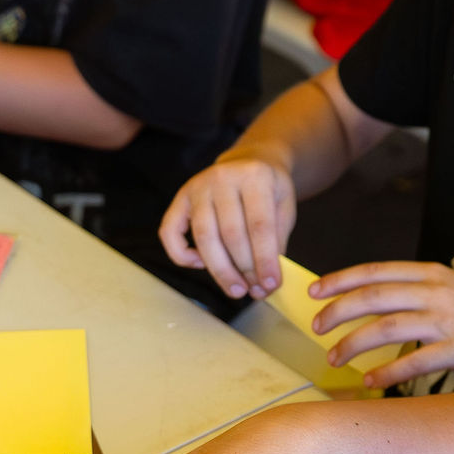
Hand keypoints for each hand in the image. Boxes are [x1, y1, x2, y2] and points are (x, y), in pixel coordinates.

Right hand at [158, 154, 294, 299]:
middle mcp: (222, 178)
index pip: (259, 225)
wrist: (249, 162)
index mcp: (254, 176)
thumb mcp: (284, 208)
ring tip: (236, 289)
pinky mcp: (180, 198)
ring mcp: (197, 187)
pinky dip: (182, 255)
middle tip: (255, 291)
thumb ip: (277, 240)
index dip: (265, 260)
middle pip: (230, 233)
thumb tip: (265, 281)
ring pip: (204, 237)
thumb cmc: (268, 189)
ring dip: (220, 270)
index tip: (271, 284)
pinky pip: (169, 232)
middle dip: (244, 269)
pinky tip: (201, 265)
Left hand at [310, 262, 453, 388]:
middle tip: (315, 328)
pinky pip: (416, 362)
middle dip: (337, 313)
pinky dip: (388, 373)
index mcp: (435, 273)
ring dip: (354, 344)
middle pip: (374, 297)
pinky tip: (370, 383)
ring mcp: (452, 319)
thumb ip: (423, 292)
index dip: (341, 280)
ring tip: (334, 359)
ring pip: (388, 328)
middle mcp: (439, 291)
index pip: (377, 271)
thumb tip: (382, 303)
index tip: (314, 292)